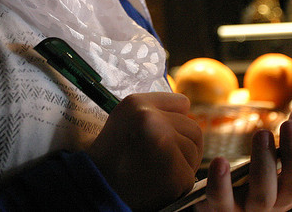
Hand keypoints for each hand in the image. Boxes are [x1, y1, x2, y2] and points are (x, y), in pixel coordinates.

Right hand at [87, 92, 202, 210]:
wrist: (97, 189)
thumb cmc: (111, 154)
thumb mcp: (124, 117)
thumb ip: (154, 108)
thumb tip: (187, 108)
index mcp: (138, 103)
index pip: (182, 103)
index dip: (175, 121)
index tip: (161, 136)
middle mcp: (152, 119)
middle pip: (193, 128)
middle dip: (184, 145)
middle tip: (163, 159)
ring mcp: (165, 145)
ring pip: (195, 150)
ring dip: (183, 164)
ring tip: (158, 170)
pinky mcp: (175, 173)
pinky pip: (190, 174)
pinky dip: (179, 183)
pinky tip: (159, 184)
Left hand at [196, 103, 291, 211]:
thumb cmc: (246, 181)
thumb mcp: (269, 160)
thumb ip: (286, 137)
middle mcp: (280, 200)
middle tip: (291, 125)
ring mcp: (252, 210)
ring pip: (264, 192)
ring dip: (264, 162)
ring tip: (261, 133)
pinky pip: (221, 200)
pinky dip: (221, 182)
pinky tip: (220, 162)